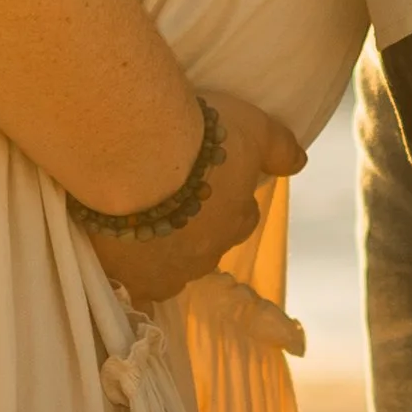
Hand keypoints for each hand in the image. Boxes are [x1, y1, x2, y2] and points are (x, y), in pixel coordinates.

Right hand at [81, 88, 305, 305]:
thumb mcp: (253, 130)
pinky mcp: (122, 276)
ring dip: (157, 249)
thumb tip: (299, 163)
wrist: (134, 157)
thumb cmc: (198, 142)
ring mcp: (161, 271)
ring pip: (165, 268)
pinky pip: (125, 281)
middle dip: (193, 227)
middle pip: (204, 245)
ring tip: (137, 218)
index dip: (228, 198)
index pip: (241, 218)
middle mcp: (203, 256)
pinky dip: (123, 269)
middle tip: (171, 194)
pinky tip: (112, 249)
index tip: (211, 178)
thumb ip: (278, 147)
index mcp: (235, 223)